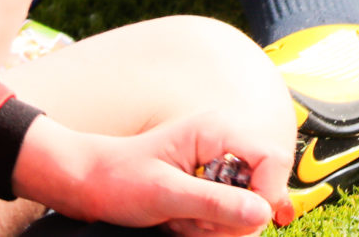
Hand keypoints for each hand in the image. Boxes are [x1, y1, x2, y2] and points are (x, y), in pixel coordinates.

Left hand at [16, 112, 293, 234]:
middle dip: (234, 215)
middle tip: (197, 225)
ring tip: (180, 221)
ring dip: (217, 224)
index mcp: (217, 131)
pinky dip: (208, 226)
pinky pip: (226, 212)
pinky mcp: (209, 184)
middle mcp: (223, 143)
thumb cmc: (118, 178)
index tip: (246, 222)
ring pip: (244, 205)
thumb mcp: (166, 195)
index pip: (272, 159)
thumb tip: (261, 213)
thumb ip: (216, 203)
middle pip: (262, 185)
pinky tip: (182, 223)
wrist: (86, 184)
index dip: (267, 193)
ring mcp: (217, 164)